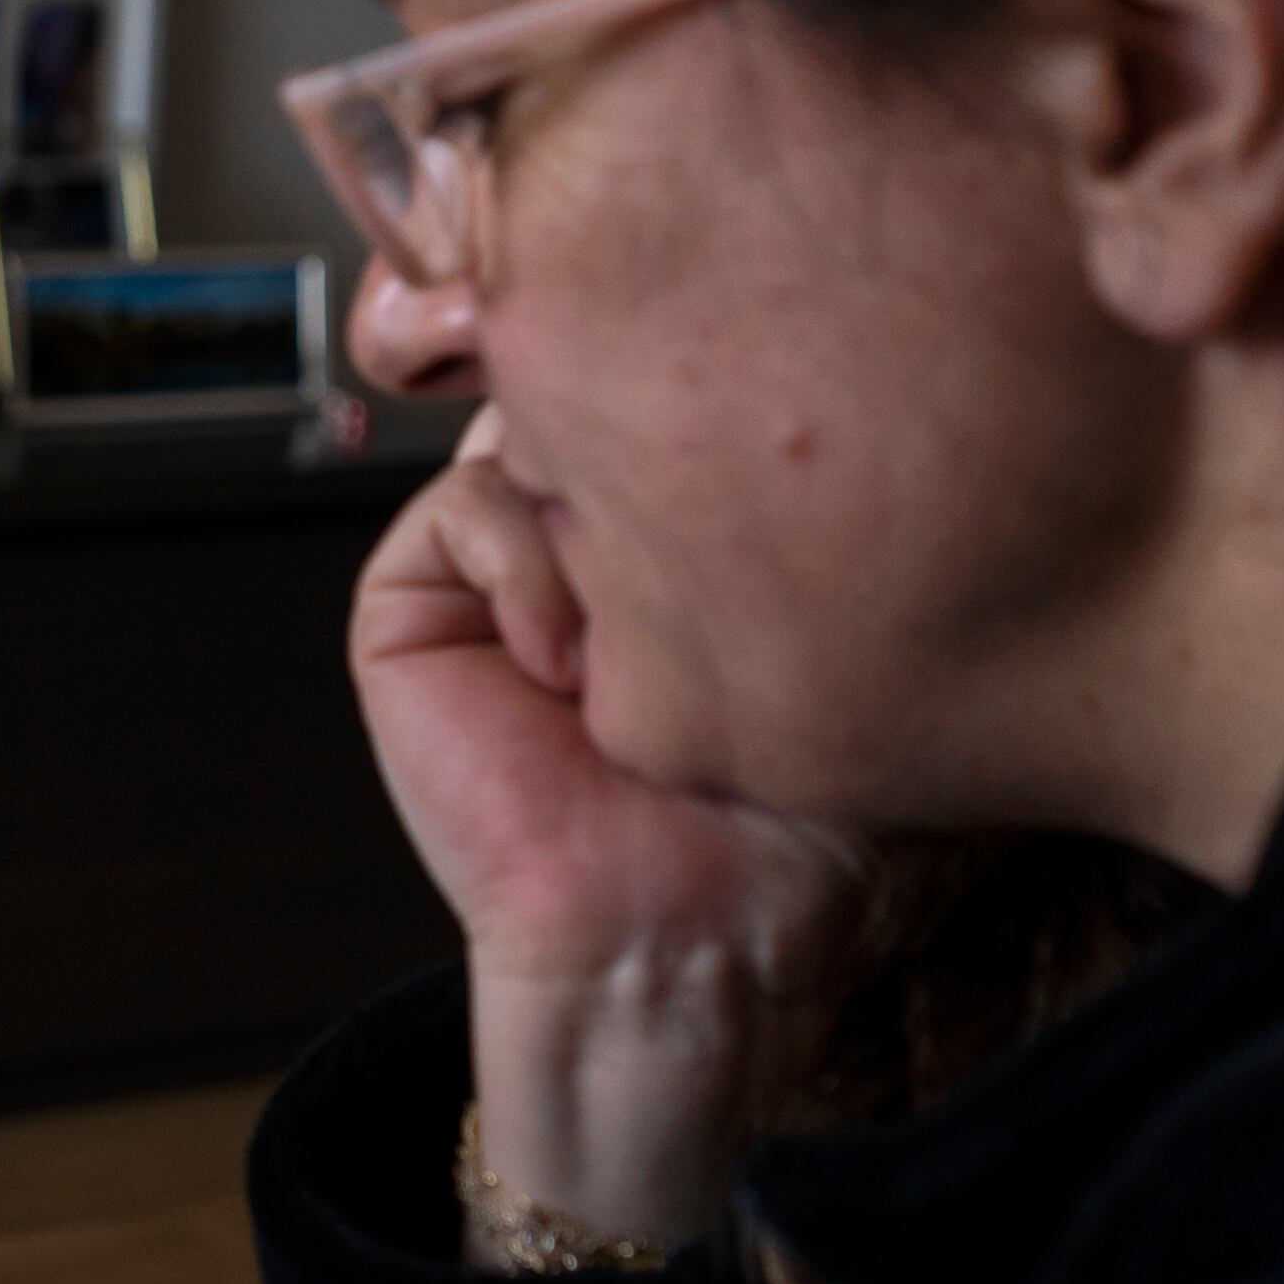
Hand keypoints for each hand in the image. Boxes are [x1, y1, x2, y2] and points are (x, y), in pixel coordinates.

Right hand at [352, 415, 864, 1246]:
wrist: (698, 939)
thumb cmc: (801, 823)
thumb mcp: (868, 622)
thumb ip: (848, 486)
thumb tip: (847, 344)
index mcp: (697, 519)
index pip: (695, 375)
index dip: (725, 383)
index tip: (778, 425)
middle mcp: (591, 523)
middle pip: (599, 373)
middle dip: (649, 424)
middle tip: (703, 505)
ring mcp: (498, 558)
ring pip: (531, 426)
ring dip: (599, 521)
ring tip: (645, 641)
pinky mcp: (415, 600)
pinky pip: (464, 505)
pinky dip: (524, 568)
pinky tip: (572, 669)